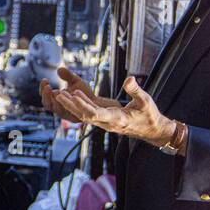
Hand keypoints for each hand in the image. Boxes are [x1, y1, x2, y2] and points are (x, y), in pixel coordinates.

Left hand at [41, 70, 176, 147]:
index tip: (74, 94)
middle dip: (71, 105)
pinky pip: (88, 115)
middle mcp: (108, 123)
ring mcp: (105, 124)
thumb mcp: (146, 101)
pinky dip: (78, 107)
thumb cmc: (149, 116)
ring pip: (84, 116)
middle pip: (85, 115)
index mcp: (117, 119)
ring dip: (71, 106)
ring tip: (59, 94)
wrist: (151, 131)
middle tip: (58, 94)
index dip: (84, 105)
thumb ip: (136, 90)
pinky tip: (70, 98)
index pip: (96, 114)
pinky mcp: (104, 121)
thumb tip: (129, 78)